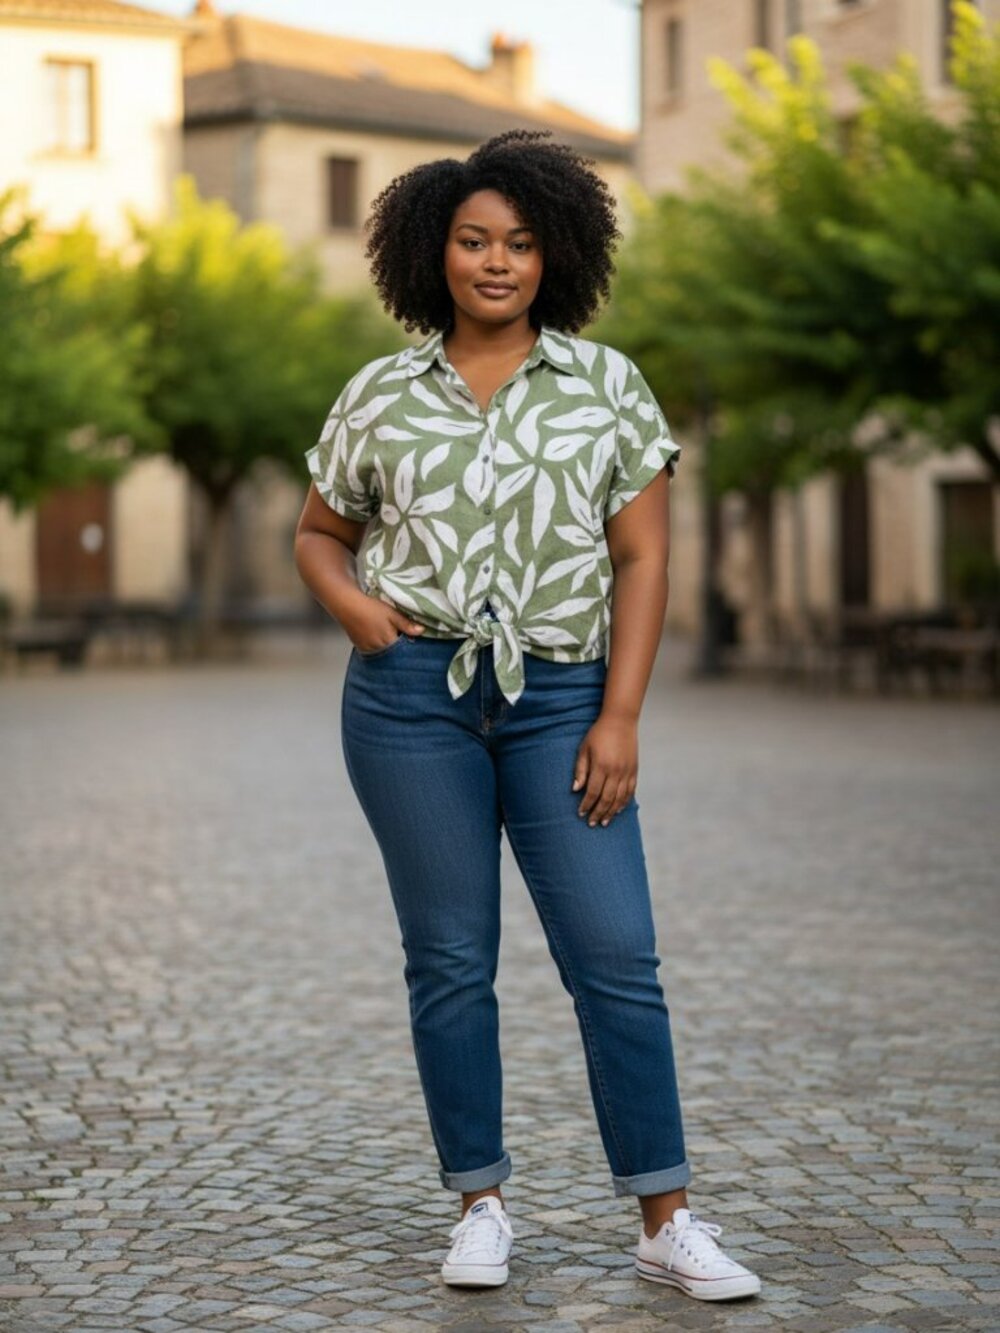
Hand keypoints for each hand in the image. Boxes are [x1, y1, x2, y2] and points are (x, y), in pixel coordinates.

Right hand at [344, 593, 424, 652]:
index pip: (404, 648)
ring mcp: (368, 650)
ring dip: (388, 647)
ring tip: (387, 634)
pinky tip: (378, 636)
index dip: (408, 642)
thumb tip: (422, 631)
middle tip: (400, 634)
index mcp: (388, 642)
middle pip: (394, 652)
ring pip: (383, 652)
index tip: (411, 636)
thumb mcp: (392, 613)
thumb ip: (406, 624)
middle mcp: (378, 650)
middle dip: (399, 647)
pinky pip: (373, 651)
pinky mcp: (360, 648)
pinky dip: (378, 646)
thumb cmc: (370, 608)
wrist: (347, 605)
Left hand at [572, 713, 637, 827]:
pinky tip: (618, 810)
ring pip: (619, 798)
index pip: (592, 792)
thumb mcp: (584, 749)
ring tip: (604, 822)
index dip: (586, 805)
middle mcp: (615, 771)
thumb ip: (580, 770)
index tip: (581, 813)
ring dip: (611, 812)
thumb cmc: (598, 734)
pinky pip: (630, 791)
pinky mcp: (634, 770)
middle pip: (606, 799)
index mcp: (601, 766)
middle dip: (598, 813)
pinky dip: (624, 803)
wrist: (620, 721)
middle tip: (591, 823)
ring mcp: (627, 772)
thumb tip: (575, 789)